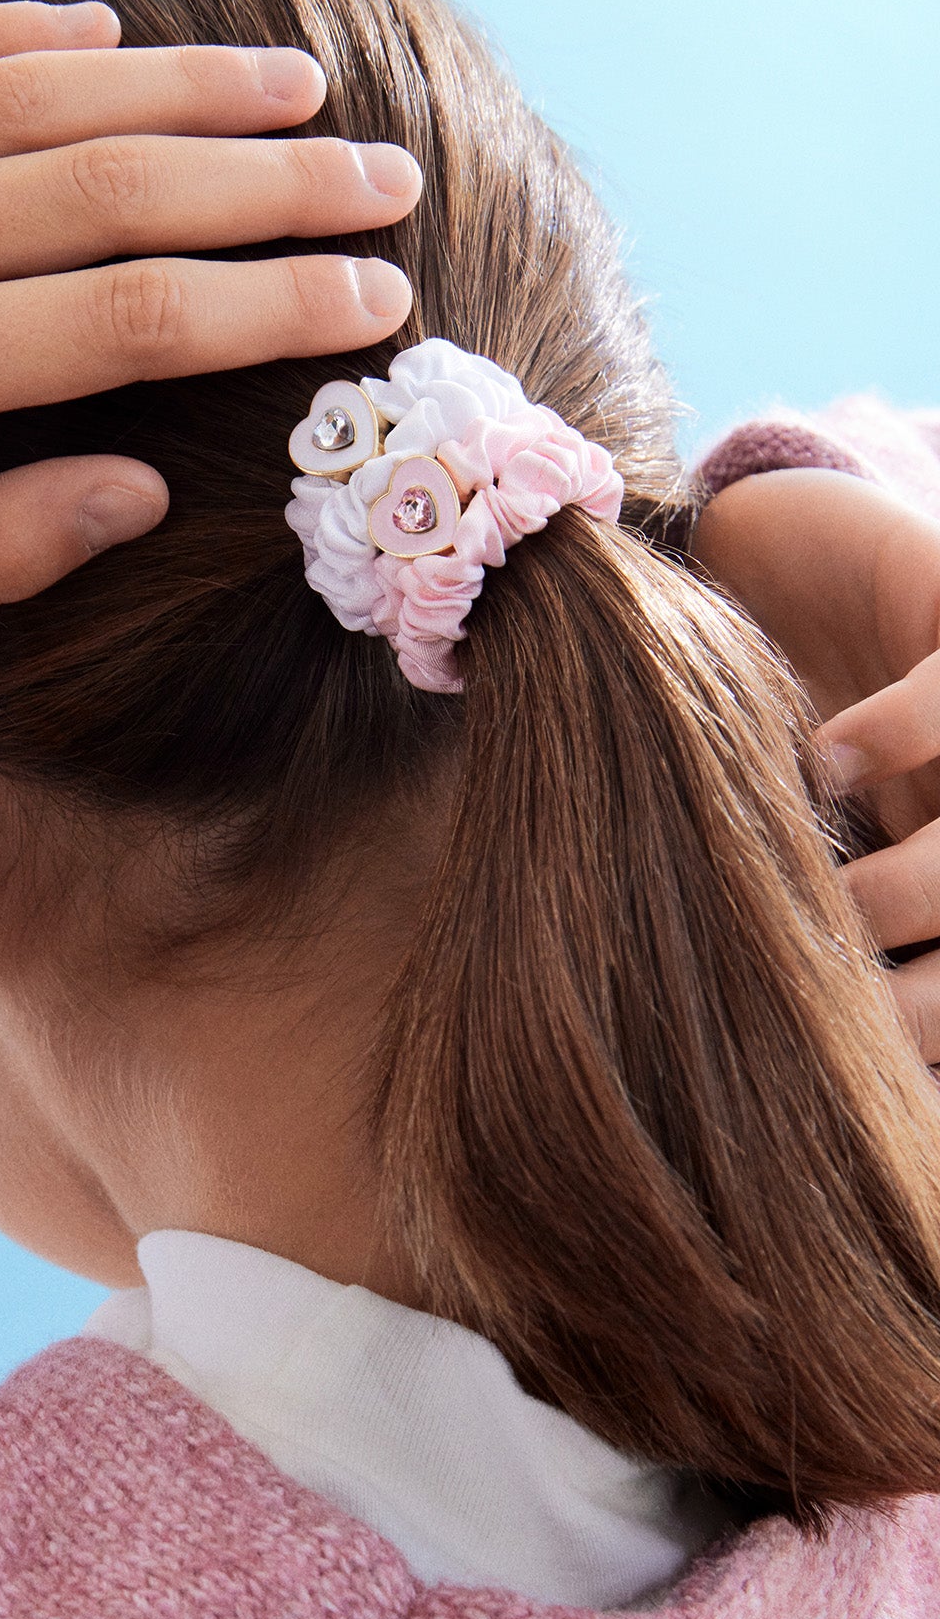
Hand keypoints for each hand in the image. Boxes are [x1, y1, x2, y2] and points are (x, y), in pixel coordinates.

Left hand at [0, 1, 418, 663]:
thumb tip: (137, 489)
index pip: (125, 319)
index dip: (268, 305)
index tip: (378, 298)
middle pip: (102, 186)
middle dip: (263, 182)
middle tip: (382, 177)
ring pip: (16, 99)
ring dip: (169, 88)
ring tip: (289, 89)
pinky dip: (8, 40)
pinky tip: (105, 40)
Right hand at [693, 467, 939, 1056]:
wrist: (739, 542)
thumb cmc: (724, 714)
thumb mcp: (740, 832)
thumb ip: (750, 919)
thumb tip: (702, 1063)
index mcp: (935, 863)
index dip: (920, 1032)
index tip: (850, 1076)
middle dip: (936, 994)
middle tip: (852, 1019)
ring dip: (922, 882)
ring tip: (833, 902)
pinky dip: (905, 733)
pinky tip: (827, 755)